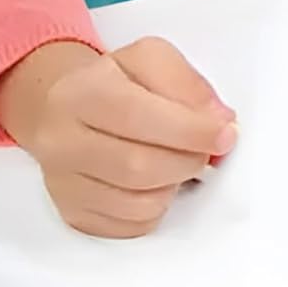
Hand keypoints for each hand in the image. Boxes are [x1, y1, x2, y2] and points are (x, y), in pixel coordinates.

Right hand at [0, 37, 238, 238]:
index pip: (135, 116)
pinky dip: (158, 207)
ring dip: (176, 185)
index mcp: (81, 92)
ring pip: (137, 204)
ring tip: (179, 159)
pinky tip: (157, 181)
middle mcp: (61, 142)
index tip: (226, 134)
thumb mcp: (151, 59)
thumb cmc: (114, 82)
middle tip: (208, 148)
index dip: (189, 129)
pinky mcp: (73, 215)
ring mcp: (62, 184)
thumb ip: (188, 83)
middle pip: (136, 167)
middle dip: (189, 160)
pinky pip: (131, 227)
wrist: (63, 109)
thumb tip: (219, 120)